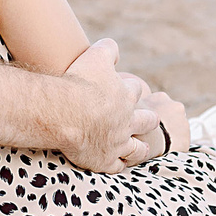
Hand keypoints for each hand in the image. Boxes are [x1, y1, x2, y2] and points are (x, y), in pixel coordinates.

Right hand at [59, 40, 163, 172]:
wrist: (66, 113)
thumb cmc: (80, 83)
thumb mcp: (96, 55)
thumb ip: (108, 49)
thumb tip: (114, 48)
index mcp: (125, 95)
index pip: (136, 91)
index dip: (132, 90)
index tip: (128, 90)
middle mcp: (127, 120)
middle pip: (146, 120)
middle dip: (148, 119)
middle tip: (149, 120)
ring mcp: (118, 143)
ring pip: (137, 148)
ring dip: (139, 147)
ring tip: (142, 146)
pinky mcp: (105, 160)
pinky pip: (116, 167)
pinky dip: (118, 165)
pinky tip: (118, 165)